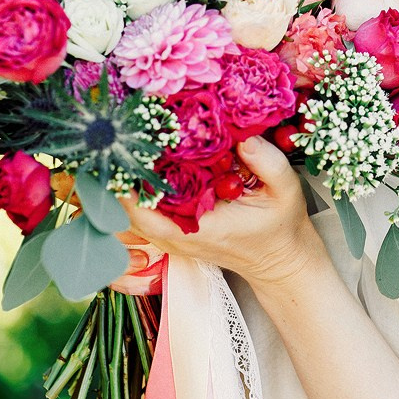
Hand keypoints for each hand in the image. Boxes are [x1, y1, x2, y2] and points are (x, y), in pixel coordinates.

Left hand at [120, 136, 326, 294]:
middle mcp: (180, 238)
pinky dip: (134, 193)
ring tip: (118, 147)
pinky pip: (143, 214)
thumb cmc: (282, 227)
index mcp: (202, 229)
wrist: (281, 259)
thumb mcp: (286, 191)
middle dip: (115, 180)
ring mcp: (174, 238)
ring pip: (130, 216)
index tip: (119, 154)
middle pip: (127, 215)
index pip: (147, 213)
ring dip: (122, 186)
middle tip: (112, 141)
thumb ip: (269, 163)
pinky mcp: (175, 232)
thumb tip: (243, 138)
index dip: (126, 188)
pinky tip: (136, 163)